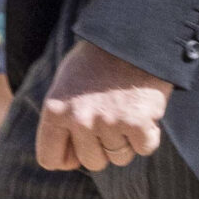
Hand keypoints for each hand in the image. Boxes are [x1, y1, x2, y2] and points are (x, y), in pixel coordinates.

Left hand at [37, 38, 172, 172]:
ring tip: (127, 111)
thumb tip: (65, 159)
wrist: (133, 36)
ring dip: (127, 141)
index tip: (79, 149)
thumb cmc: (98, 59)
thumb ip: (60, 118)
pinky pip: (144, 148)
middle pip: (92, 162)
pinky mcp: (137, 123)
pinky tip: (145, 113)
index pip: (50, 159)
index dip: (68, 158)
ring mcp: (108, 123)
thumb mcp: (66, 82)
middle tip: (111, 120)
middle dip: (103, 148)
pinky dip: (148, 135)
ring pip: (119, 158)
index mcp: (55, 110)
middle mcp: (79, 120)